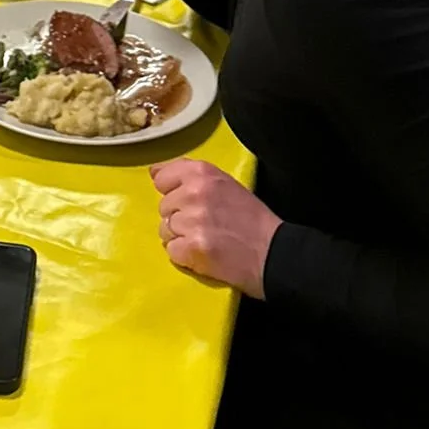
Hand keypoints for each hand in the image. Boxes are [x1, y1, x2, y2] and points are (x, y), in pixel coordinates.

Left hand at [151, 159, 280, 296]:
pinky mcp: (192, 248)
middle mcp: (194, 193)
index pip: (162, 177)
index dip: (173, 191)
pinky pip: (171, 250)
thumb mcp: (225, 184)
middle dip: (179, 217)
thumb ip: (191, 176)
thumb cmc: (252, 218)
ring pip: (165, 229)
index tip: (188, 201)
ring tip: (205, 240)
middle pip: (164, 206)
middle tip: (204, 225)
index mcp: (202, 173)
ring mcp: (192, 221)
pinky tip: (203, 254)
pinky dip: (184, 256)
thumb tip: (153, 172)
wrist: (274, 253)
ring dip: (181, 238)